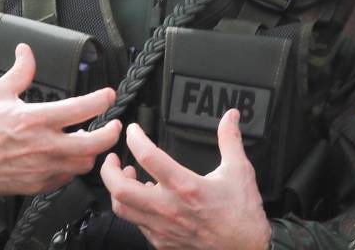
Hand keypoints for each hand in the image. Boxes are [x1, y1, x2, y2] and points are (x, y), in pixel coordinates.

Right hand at [0, 43, 120, 195]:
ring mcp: (41, 168)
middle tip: (114, 125)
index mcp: (35, 119)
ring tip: (89, 141)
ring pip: (83, 164)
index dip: (102, 100)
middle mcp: (42, 145)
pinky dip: (72, 168)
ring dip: (91, 152)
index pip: (81, 108)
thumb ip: (20, 72)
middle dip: (111, 134)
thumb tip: (26, 50)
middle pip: (93, 144)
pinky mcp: (36, 185)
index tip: (109, 94)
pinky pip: (66, 179)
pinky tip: (68, 158)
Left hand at [100, 110, 270, 249]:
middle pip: (121, 189)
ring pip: (123, 210)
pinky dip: (133, 208)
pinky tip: (144, 199)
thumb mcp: (239, 170)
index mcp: (186, 187)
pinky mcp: (162, 241)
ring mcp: (162, 228)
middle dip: (109, 170)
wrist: (245, 249)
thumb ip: (230, 139)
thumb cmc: (242, 214)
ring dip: (118, 190)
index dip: (135, 139)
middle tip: (112, 158)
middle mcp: (169, 208)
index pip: (148, 157)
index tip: (133, 130)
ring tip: (125, 177)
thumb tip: (230, 117)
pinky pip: (137, 223)